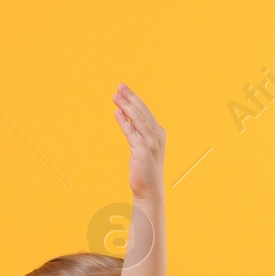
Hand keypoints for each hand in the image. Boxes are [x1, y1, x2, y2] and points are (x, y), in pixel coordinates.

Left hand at [113, 83, 165, 199]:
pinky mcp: (143, 151)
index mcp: (158, 133)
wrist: (150, 190)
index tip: (123, 89)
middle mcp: (157, 136)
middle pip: (142, 112)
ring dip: (126, 106)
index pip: (145, 111)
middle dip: (130, 97)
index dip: (134, 99)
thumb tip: (122, 114)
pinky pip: (131, 133)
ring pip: (137, 119)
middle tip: (119, 85)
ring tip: (116, 95)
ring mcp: (151, 143)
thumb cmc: (144, 170)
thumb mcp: (140, 147)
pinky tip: (117, 113)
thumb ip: (134, 131)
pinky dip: (124, 122)